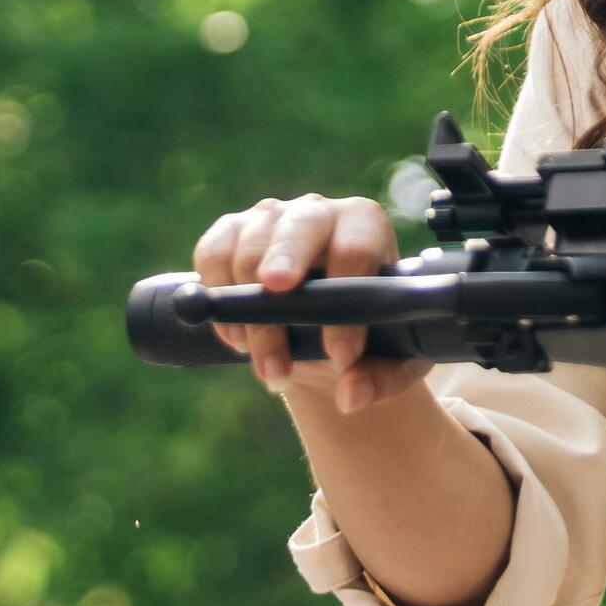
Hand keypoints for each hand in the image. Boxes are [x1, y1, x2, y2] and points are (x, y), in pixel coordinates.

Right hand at [191, 193, 434, 414]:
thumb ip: (382, 378)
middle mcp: (317, 211)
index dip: (347, 294)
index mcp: (366, 226)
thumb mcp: (393, 362)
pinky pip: (212, 254)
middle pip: (300, 226)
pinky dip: (217, 296)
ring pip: (250, 249)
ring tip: (269, 365)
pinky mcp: (229, 233)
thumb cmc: (368, 338)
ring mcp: (269, 218)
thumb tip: (352, 393)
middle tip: (277, 291)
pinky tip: (236, 338)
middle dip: (287, 258)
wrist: (325, 339)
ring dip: (251, 312)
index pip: (357, 248)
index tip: (342, 353)